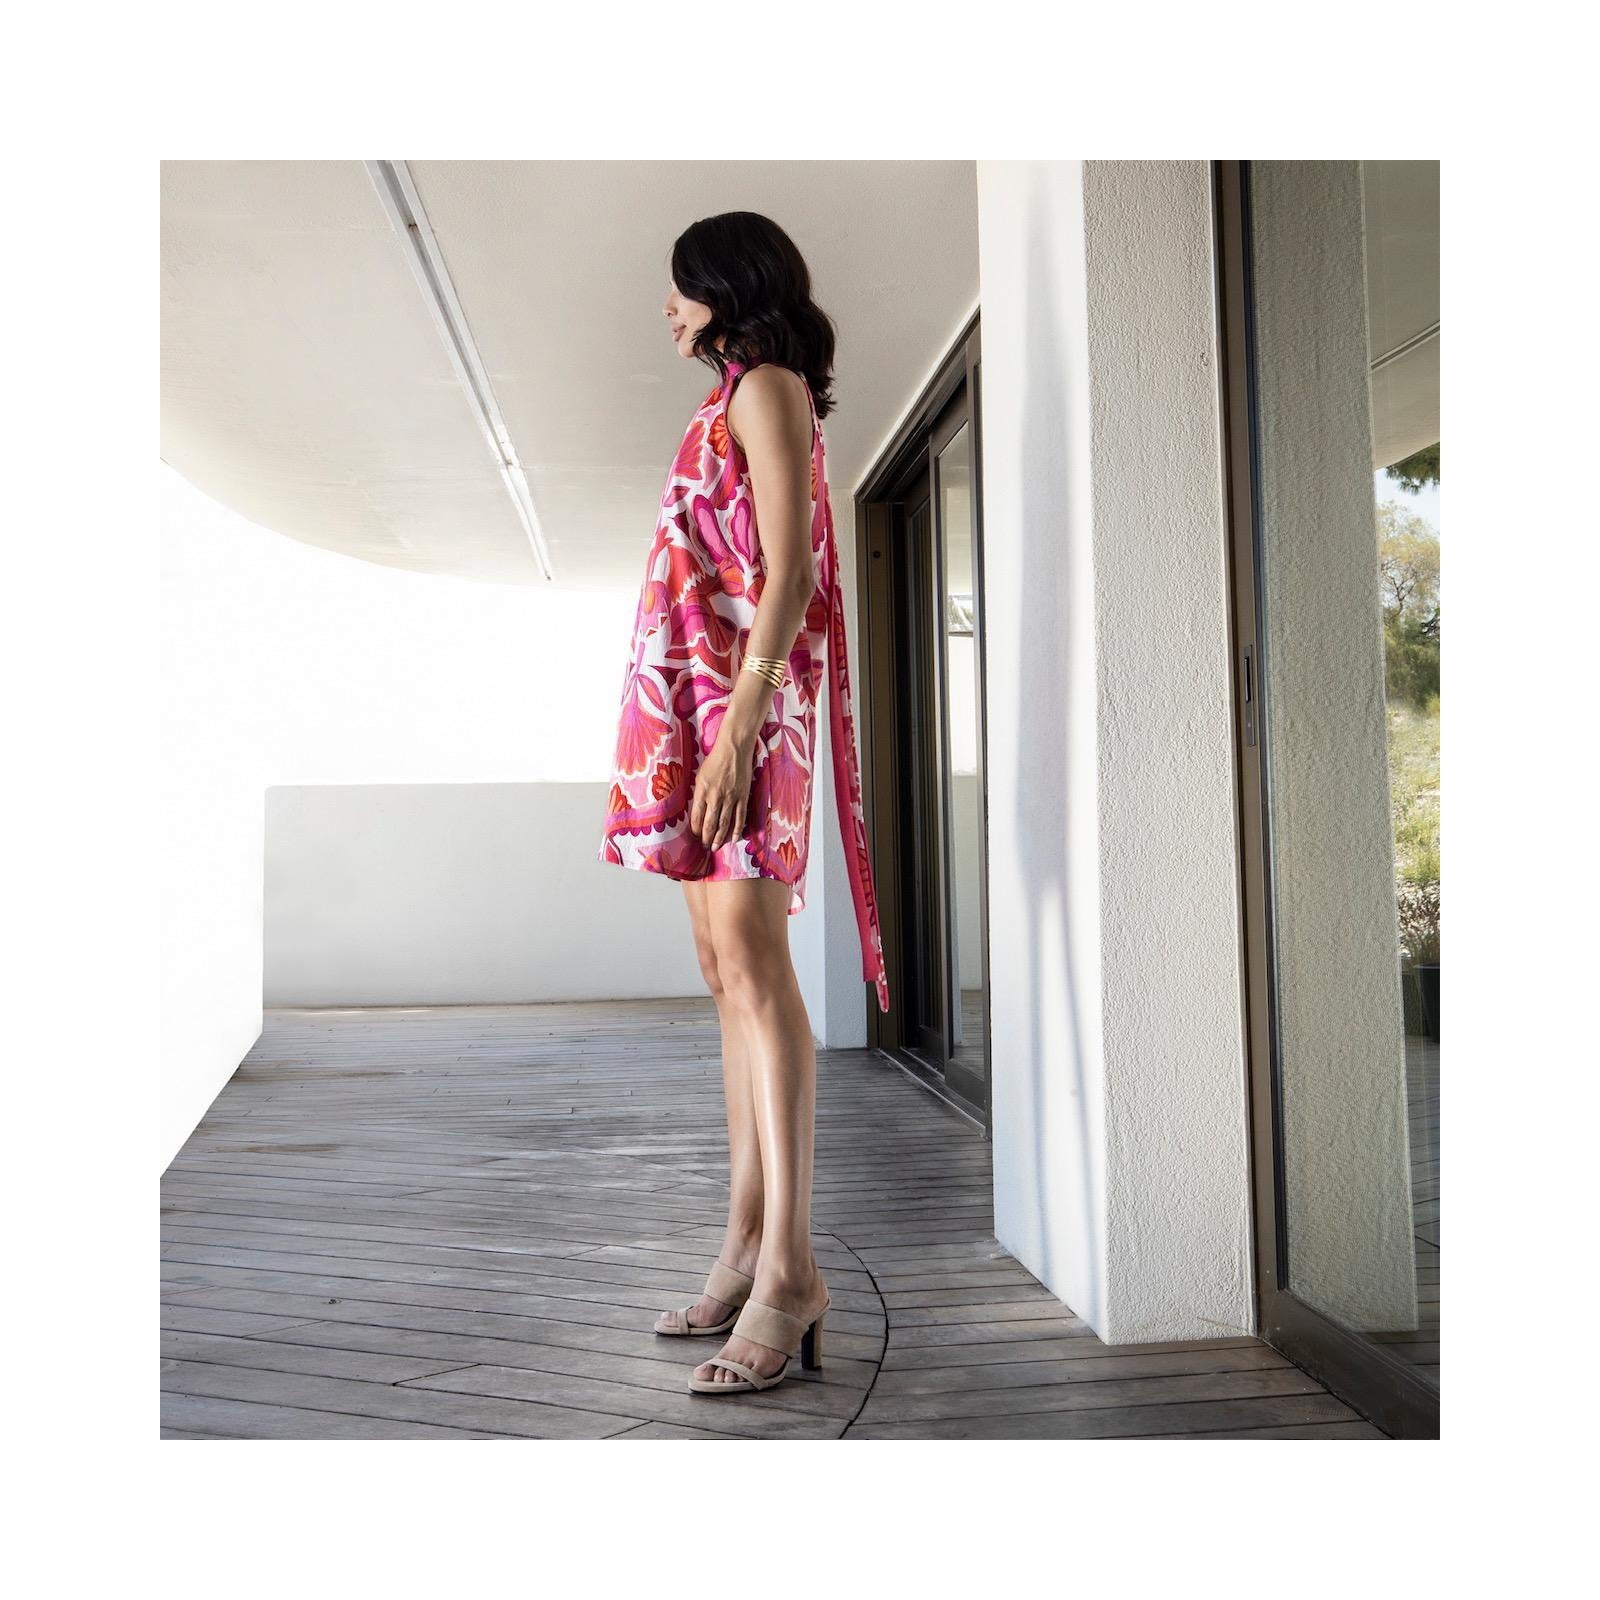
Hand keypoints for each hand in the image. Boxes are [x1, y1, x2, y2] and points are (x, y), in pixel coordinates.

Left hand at [691, 727, 755, 850]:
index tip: (695, 836)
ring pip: (724, 824)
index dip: (695, 829)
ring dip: (719, 838)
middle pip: (709, 823)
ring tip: (715, 847)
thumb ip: (699, 793)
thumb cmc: (715, 760)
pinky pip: (740, 817)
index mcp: (702, 791)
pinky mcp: (742, 797)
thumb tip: (698, 810)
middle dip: (706, 838)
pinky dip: (736, 830)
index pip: (696, 817)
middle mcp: (715, 797)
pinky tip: (733, 839)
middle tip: (705, 847)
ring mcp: (730, 798)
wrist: (734, 749)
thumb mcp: (700, 776)